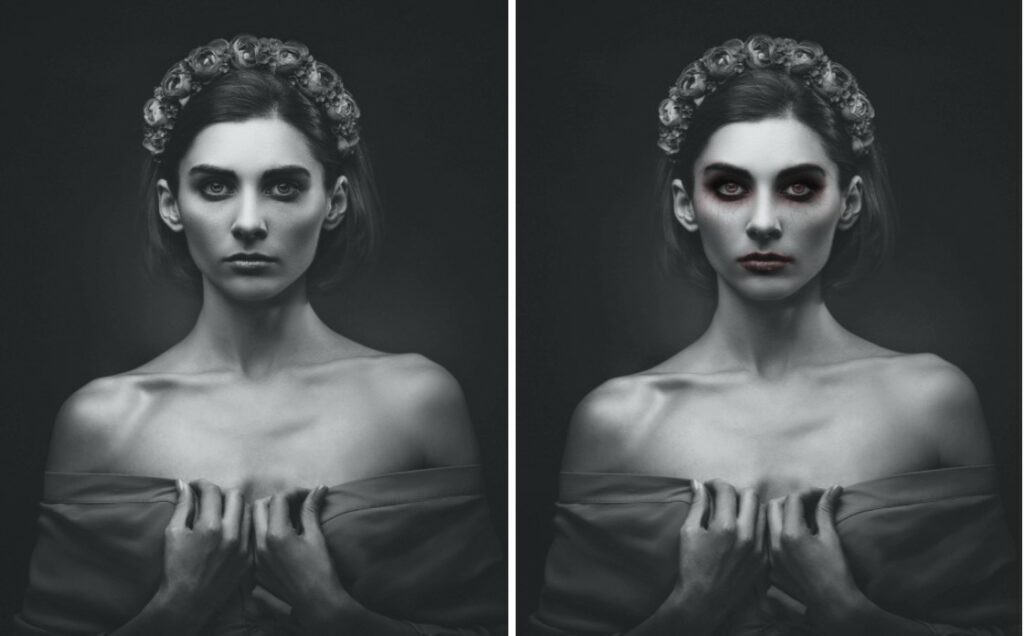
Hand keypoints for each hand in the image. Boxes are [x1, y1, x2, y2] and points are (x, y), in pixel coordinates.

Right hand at [157, 480, 251, 623]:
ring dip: (234, 506)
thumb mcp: (173, 532)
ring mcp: (244, 547)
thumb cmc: (176, 566)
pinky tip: (230, 528)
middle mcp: (231, 534)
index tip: (195, 487)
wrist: (188, 600)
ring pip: (248, 511)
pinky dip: (242, 524)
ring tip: (221, 512)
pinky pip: (252, 531)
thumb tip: (184, 484)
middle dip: (220, 492)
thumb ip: (182, 505)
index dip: (202, 484)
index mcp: (210, 526)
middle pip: (236, 495)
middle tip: (209, 499)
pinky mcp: (249, 557)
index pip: (213, 491)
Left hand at [253, 486, 351, 630]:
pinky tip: (280, 538)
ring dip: (267, 515)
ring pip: (252, 524)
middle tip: (294, 504)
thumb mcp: (317, 537)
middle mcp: (260, 545)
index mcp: (277, 534)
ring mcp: (255, 558)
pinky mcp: (256, 569)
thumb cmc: (321, 571)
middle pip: (259, 506)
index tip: (307, 495)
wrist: (316, 604)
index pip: (278, 499)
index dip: (295, 492)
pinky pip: (253, 542)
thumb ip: (312, 510)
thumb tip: (318, 489)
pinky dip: (264, 533)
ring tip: (286, 518)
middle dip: (277, 500)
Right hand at [672, 480, 766, 624]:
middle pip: (751, 495)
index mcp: (726, 526)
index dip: (716, 484)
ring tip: (734, 513)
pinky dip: (756, 526)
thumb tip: (698, 484)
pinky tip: (743, 530)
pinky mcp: (764, 560)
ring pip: (762, 512)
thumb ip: (697, 505)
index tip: (709, 487)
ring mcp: (759, 548)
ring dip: (749, 507)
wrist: (704, 600)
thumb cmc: (692, 566)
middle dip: (735, 491)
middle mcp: (747, 535)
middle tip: (723, 498)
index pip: (727, 490)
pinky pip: (766, 532)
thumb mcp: (689, 532)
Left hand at [767, 486, 865, 622]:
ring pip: (766, 523)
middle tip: (807, 504)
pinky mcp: (769, 568)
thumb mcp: (831, 537)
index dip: (808, 493)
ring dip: (780, 515)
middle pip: (774, 506)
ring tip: (798, 518)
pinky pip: (766, 541)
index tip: (820, 495)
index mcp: (792, 533)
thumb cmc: (836, 571)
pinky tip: (790, 537)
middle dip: (791, 500)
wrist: (832, 604)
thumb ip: (826, 510)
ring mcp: (770, 556)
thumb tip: (833, 488)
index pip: (793, 499)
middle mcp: (775, 543)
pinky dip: (776, 533)